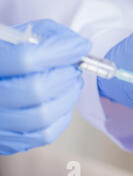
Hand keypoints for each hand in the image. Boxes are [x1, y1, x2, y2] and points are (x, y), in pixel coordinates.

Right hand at [0, 20, 91, 154]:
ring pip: (42, 115)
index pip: (26, 59)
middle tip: (75, 69)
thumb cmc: (13, 53)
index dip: (61, 52)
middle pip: (36, 90)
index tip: (80, 47)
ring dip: (69, 97)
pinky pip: (44, 134)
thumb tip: (80, 47)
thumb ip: (51, 35)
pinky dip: (62, 116)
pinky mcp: (6, 139)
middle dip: (66, 76)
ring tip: (73, 83)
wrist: (0, 78)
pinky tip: (63, 100)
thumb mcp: (26, 35)